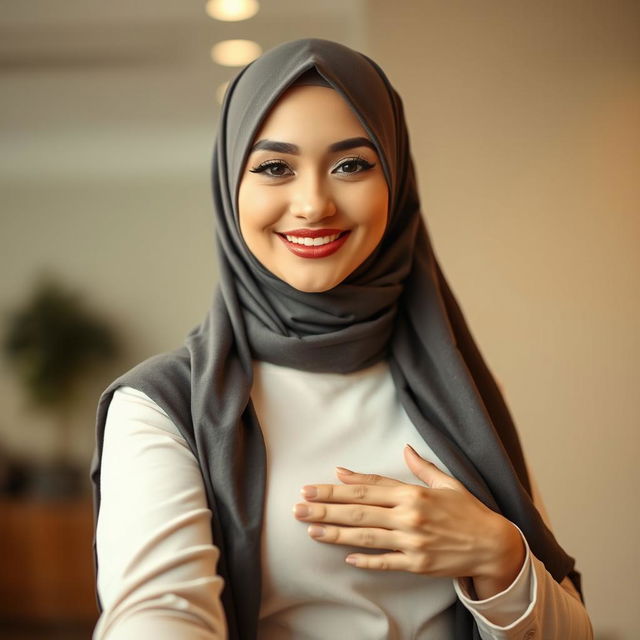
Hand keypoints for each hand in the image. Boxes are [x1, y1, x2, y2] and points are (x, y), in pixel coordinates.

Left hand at [293, 444, 525, 598]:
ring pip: (365, 535)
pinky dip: (365, 560)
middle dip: (325, 506)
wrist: (493, 545)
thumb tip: (404, 448)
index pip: (368, 487)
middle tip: (299, 505)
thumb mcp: (447, 482)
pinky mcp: (417, 564)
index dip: (339, 486)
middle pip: (359, 510)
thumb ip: (421, 467)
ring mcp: (412, 541)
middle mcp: (409, 515)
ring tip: (310, 528)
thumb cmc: (469, 510)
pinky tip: (344, 557)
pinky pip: (386, 562)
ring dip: (335, 532)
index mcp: (414, 493)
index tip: (315, 485)